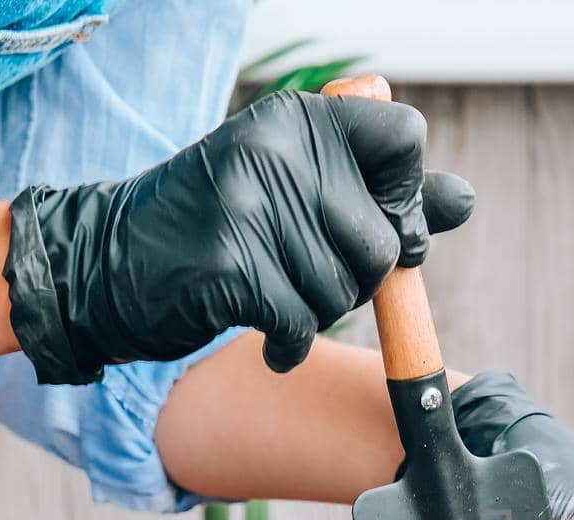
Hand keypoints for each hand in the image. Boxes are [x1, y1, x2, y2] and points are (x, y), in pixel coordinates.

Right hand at [3, 91, 474, 384]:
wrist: (108, 267)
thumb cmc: (218, 234)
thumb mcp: (301, 196)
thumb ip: (387, 199)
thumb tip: (465, 201)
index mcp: (300, 121)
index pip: (405, 139)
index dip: (404, 198)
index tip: (371, 218)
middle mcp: (277, 150)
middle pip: (382, 242)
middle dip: (354, 279)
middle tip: (299, 273)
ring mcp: (250, 205)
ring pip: (344, 291)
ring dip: (315, 312)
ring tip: (269, 296)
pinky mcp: (229, 265)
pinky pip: (301, 323)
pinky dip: (288, 344)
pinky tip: (264, 336)